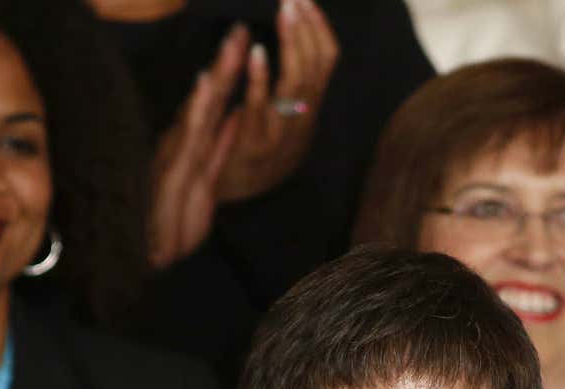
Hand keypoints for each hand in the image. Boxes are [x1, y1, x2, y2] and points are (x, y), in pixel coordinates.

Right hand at [147, 26, 244, 267]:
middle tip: (242, 28)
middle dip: (227, 61)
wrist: (147, 254)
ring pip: (202, 106)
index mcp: (194, 146)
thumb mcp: (207, 180)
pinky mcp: (173, 168)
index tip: (245, 41)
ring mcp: (177, 153)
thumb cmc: (173, 222)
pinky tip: (208, 83)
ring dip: (218, 73)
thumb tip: (236, 116)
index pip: (215, 103)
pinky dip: (199, 107)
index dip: (231, 71)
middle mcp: (183, 143)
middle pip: (209, 96)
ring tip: (232, 44)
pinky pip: (190, 135)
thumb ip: (220, 147)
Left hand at [212, 0, 338, 202]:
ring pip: (297, 83)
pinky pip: (263, 108)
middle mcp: (303, 117)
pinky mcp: (256, 145)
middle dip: (307, 27)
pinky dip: (261, 78)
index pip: (327, 59)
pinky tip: (256, 53)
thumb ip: (285, 80)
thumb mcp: (281, 112)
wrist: (237, 194)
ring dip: (291, 44)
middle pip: (316, 65)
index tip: (306, 0)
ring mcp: (283, 131)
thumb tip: (290, 38)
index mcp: (309, 106)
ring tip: (284, 12)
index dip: (319, 27)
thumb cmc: (255, 146)